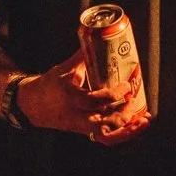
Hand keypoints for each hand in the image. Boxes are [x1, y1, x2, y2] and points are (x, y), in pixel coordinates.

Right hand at [17, 49, 149, 145]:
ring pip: (106, 135)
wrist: (32, 106)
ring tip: (143, 119)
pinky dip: (123, 135)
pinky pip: (105, 138)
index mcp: (69, 97)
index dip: (112, 95)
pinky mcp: (84, 132)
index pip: (93, 100)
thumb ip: (82, 56)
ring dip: (127, 129)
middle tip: (134, 100)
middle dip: (123, 115)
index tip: (126, 85)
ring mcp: (80, 126)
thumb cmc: (48, 85)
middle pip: (103, 124)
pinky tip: (136, 126)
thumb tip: (95, 36)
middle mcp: (75, 115)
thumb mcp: (63, 69)